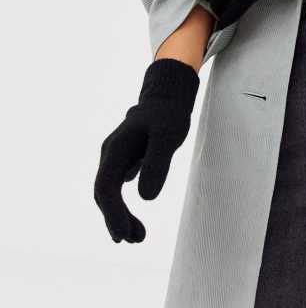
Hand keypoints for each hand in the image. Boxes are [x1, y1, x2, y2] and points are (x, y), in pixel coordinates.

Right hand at [94, 58, 199, 242]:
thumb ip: (157, 163)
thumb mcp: (168, 135)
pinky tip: (132, 221)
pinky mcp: (125, 161)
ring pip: (109, 193)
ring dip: (119, 217)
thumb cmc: (168, 114)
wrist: (167, 97)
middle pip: (104, 194)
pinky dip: (123, 208)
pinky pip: (116, 189)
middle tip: (136, 241)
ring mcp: (116, 158)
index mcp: (116, 149)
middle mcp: (110, 155)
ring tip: (139, 238)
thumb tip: (146, 198)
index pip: (105, 187)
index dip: (113, 213)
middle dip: (116, 220)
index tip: (124, 235)